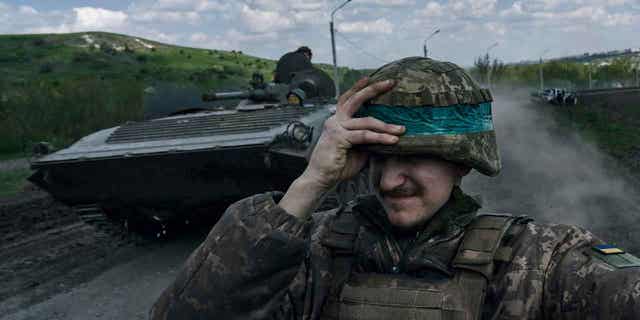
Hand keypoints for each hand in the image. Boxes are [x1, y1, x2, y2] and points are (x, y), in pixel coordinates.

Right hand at [279, 77, 404, 218]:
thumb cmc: (338, 164)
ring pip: (366, 121)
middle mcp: (335, 120)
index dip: (359, 87)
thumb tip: (386, 135)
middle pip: (355, 99)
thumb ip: (367, 139)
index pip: (348, 98)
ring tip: (401, 129)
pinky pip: (364, 135)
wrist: (321, 178)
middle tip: (391, 82)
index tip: (371, 78)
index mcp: (337, 120)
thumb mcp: (357, 149)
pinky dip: (380, 137)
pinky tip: (392, 140)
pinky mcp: (339, 138)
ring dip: (386, 126)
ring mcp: (336, 127)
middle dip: (374, 89)